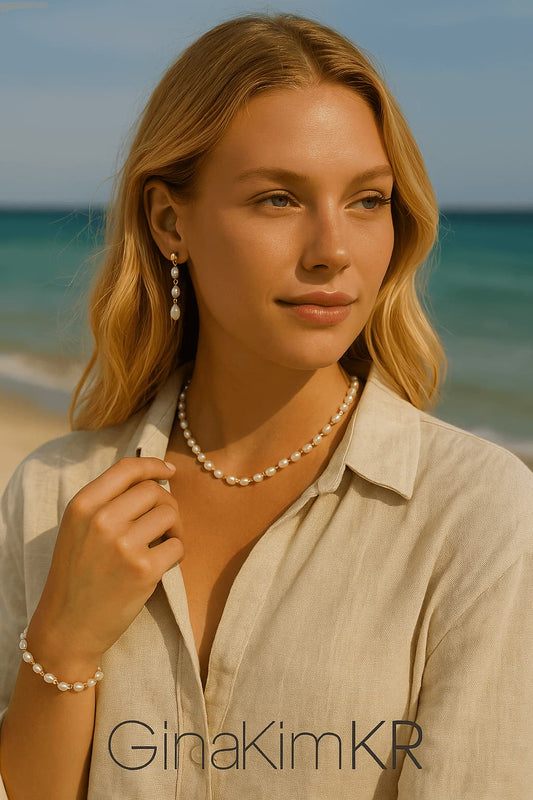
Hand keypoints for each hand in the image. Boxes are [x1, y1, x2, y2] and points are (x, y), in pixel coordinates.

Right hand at [26, 457, 183, 669]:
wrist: (67, 626)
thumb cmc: (77, 575)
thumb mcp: (77, 529)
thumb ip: (106, 502)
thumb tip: (153, 478)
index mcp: (82, 505)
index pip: (127, 468)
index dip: (153, 465)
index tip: (169, 471)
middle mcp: (101, 520)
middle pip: (154, 490)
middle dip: (167, 503)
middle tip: (164, 523)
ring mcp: (123, 545)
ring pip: (169, 514)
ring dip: (175, 527)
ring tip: (163, 543)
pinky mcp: (143, 570)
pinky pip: (178, 546)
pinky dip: (176, 552)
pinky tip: (162, 563)